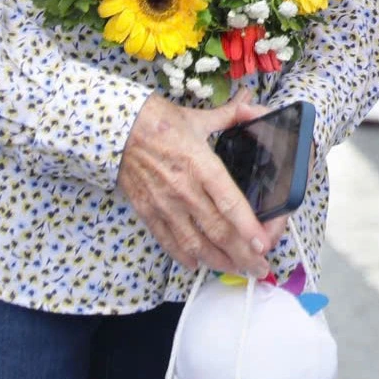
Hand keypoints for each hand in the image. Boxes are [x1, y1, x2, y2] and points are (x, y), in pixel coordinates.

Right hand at [116, 95, 276, 275]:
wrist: (115, 129)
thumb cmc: (158, 121)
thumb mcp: (199, 117)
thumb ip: (232, 116)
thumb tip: (256, 108)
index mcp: (201, 165)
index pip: (229, 202)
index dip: (247, 226)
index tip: (263, 243)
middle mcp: (184, 190)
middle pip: (217, 230)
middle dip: (242, 253)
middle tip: (259, 267)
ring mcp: (164, 204)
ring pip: (194, 243)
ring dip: (217, 261)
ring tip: (236, 271)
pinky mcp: (147, 211)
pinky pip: (167, 241)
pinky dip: (183, 256)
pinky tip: (198, 265)